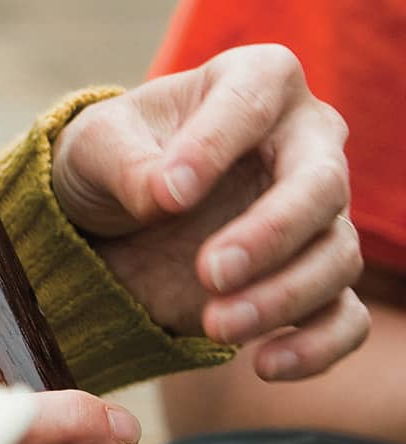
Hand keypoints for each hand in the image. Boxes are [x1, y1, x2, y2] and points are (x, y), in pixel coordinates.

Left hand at [51, 42, 368, 378]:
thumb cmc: (114, 156)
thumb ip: (126, 161)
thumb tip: (166, 192)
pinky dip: (317, 347)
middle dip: (270, 234)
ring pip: (337, 254)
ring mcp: (323, 212)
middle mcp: (307, 139)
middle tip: (209, 273)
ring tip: (213, 325)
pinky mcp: (319, 276)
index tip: (168, 195)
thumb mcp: (96, 146)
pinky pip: (347, 316)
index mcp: (257, 79)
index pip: (250, 105)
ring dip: (281, 297)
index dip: (213, 148)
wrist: (117, 216)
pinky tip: (264, 365)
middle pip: (320, 184)